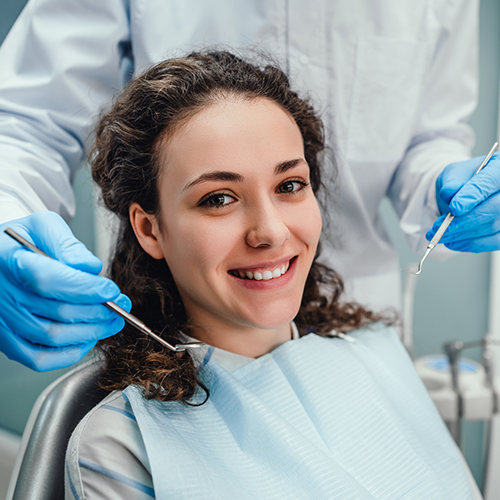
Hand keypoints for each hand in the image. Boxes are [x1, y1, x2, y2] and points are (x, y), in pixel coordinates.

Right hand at [0, 211, 130, 370]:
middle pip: (58, 312)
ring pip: (53, 337)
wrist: (0, 257)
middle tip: (122, 305)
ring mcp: (2, 321)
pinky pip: (39, 358)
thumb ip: (68, 245)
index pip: (50, 280)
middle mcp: (2, 294)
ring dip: (91, 331)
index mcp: (9, 260)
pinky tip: (88, 337)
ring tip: (112, 320)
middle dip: (99, 311)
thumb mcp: (43, 227)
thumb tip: (90, 268)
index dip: (87, 289)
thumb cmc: (23, 241)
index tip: (111, 290)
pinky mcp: (6, 341)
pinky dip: (70, 353)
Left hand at [426, 153, 499, 251]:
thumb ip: (451, 181)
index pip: (489, 182)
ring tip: (441, 235)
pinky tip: (453, 242)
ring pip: (493, 227)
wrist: (465, 194)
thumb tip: (450, 193)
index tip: (454, 208)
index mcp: (498, 168)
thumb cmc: (462, 181)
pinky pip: (493, 241)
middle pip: (495, 208)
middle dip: (465, 221)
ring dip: (463, 235)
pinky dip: (471, 244)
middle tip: (440, 228)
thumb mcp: (453, 174)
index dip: (473, 196)